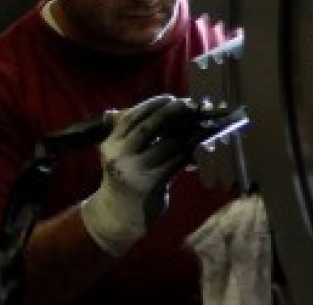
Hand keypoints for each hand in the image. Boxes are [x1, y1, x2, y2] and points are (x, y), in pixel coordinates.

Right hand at [79, 95, 194, 255]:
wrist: (117, 215)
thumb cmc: (125, 178)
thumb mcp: (121, 154)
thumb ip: (135, 134)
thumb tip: (163, 108)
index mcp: (110, 144)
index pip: (131, 117)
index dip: (152, 104)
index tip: (170, 97)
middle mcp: (118, 156)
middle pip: (149, 127)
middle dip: (171, 113)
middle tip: (189, 105)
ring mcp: (133, 171)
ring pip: (168, 145)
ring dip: (188, 134)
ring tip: (202, 125)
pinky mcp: (149, 184)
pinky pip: (176, 163)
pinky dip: (190, 153)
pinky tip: (200, 148)